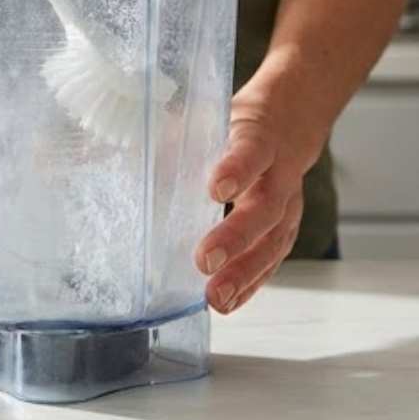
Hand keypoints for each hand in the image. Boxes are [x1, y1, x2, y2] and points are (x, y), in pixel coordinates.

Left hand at [194, 91, 323, 313]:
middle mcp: (280, 175)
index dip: (237, 170)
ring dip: (244, 272)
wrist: (287, 125)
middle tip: (205, 260)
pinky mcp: (286, 230)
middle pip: (264, 208)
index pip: (252, 153)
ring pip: (273, 241)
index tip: (216, 189)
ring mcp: (289, 206)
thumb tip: (129, 153)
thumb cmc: (238, 127)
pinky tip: (229, 302)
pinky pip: (272, 261)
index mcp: (260, 140)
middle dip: (235, 237)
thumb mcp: (212, 116)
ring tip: (216, 296)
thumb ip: (177, 136)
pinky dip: (250, 284)